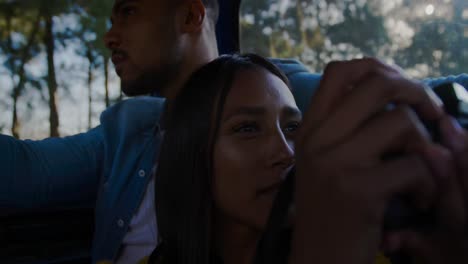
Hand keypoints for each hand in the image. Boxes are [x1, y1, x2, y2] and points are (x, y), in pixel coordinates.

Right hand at [289, 58, 451, 263]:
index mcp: (311, 129)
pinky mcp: (359, 190)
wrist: (318, 257)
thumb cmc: (330, 209)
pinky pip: (415, 165)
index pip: (340, 71)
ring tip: (420, 173)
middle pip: (378, 82)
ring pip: (402, 121)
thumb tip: (394, 95)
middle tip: (430, 114)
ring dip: (426, 146)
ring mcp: (336, 162)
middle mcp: (318, 139)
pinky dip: (428, 184)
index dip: (378, 68)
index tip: (399, 90)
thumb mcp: (326, 161)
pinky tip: (417, 200)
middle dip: (417, 92)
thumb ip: (347, 127)